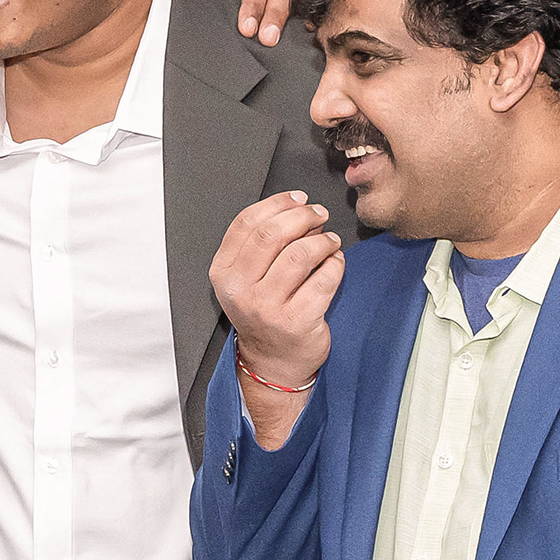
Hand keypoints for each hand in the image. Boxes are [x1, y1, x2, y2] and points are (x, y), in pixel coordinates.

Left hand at [192, 0, 293, 45]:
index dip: (253, 4)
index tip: (246, 28)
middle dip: (273, 15)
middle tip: (266, 38)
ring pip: (292, 1)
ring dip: (282, 22)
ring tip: (273, 40)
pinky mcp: (296, 4)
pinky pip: (301, 12)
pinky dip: (301, 23)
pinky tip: (298, 36)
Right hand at [209, 192, 343, 443]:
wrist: (274, 360)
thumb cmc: (265, 310)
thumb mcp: (246, 277)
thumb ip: (259, 243)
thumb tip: (298, 206)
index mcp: (223, 274)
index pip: (246, 224)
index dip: (277, 203)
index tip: (299, 199)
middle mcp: (240, 291)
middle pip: (272, 234)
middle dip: (303, 216)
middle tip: (320, 215)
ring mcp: (267, 308)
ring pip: (301, 254)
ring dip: (323, 240)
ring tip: (329, 242)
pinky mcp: (297, 321)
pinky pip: (325, 278)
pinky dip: (336, 264)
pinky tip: (334, 263)